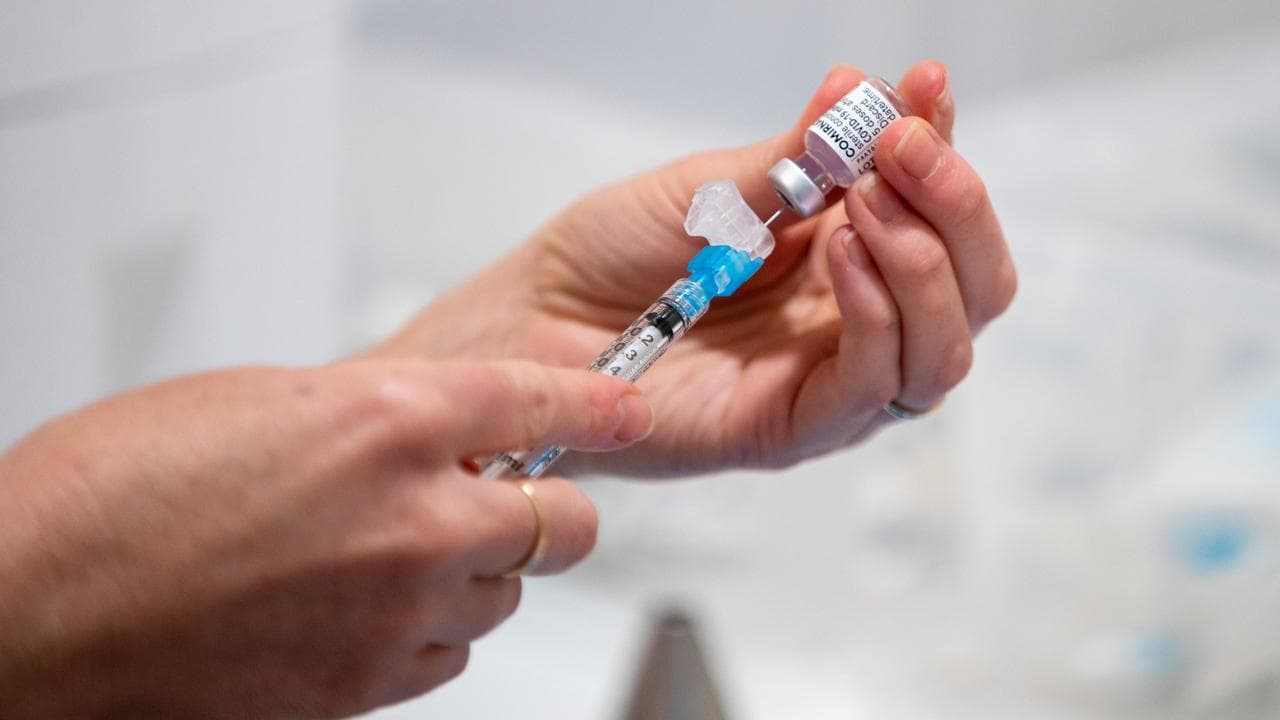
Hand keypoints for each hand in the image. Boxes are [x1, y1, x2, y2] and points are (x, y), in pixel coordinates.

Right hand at [0, 360, 651, 717]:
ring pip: (509, 594)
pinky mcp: (367, 684)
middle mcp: (413, 515)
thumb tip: (426, 431)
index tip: (625, 407)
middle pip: (567, 520)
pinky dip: (431, 630)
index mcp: (386, 418)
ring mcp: (397, 609)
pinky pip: (450, 654)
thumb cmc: (112, 494)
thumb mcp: (258, 402)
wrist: (31, 609)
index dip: (597, 401)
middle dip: (546, 504)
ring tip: (403, 553)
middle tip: (503, 495)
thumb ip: (368, 416)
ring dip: (478, 571)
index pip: (541, 398)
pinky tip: (372, 607)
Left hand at [371, 61, 1014, 476]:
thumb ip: (796, 158)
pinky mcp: (793, 430)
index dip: (948, 151)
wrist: (534, 320)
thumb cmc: (612, 254)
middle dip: (957, 207)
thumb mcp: (713, 188)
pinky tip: (841, 255)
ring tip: (867, 202)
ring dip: (926, 262)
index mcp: (844, 254)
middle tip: (901, 147)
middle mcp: (853, 321)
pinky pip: (872, 389)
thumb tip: (865, 90)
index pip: (941, 213)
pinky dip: (877, 317)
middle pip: (975, 288)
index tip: (927, 85)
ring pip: (945, 348)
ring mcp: (829, 379)